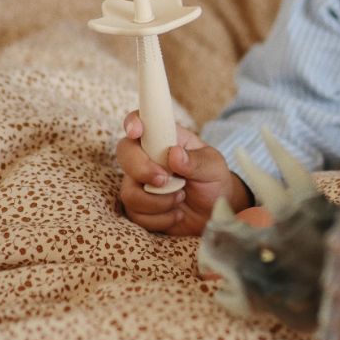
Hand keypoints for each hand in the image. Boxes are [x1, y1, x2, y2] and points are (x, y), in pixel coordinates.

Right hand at [116, 111, 251, 235]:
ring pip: (129, 191)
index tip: (136, 132)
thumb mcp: (213, 167)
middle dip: (141, 169)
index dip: (133, 123)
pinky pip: (136, 214)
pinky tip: (177, 214)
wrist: (215, 213)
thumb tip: (174, 154)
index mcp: (164, 139)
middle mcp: (146, 157)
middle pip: (124, 153)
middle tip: (164, 180)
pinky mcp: (139, 207)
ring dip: (157, 201)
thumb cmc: (213, 181)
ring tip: (180, 198)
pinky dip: (160, 218)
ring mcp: (140, 183)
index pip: (141, 121)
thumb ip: (196, 161)